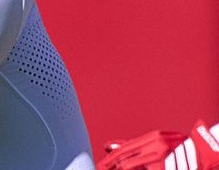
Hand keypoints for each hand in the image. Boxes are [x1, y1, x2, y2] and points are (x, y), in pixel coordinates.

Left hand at [101, 121, 218, 169]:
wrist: (204, 153)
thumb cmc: (180, 149)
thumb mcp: (157, 142)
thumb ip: (134, 144)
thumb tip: (108, 146)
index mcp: (154, 137)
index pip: (125, 148)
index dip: (111, 157)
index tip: (100, 165)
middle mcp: (156, 146)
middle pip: (126, 157)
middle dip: (110, 165)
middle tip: (100, 169)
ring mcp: (162, 157)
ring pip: (132, 166)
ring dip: (121, 169)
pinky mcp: (164, 167)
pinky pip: (143, 169)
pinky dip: (132, 169)